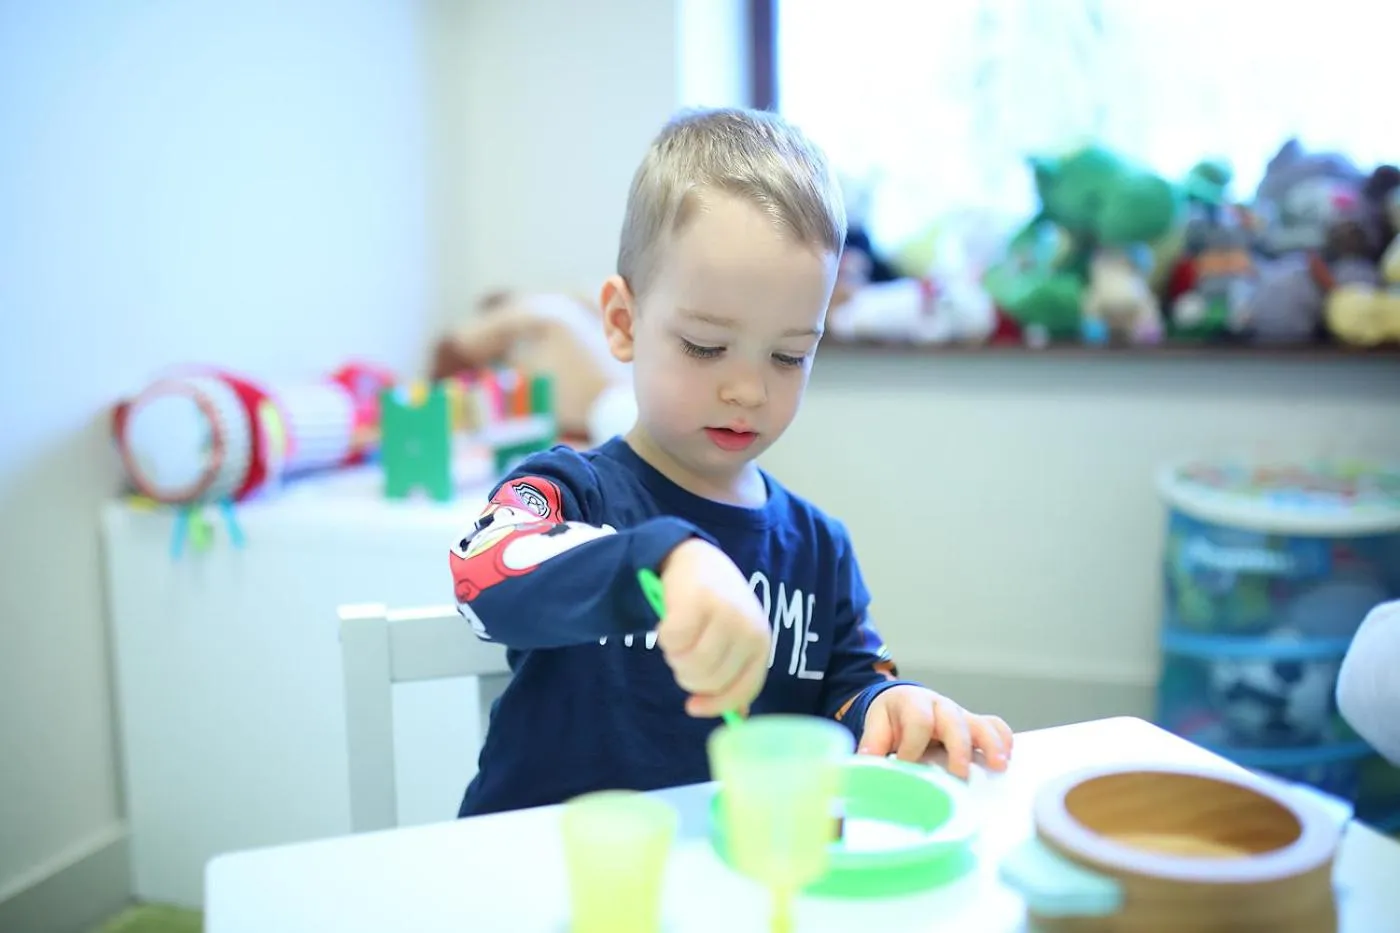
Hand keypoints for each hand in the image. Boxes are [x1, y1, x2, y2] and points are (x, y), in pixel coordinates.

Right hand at [655, 538, 770, 718]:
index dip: (717, 705)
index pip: (743, 688)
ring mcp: (725, 614)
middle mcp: (748, 628)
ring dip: (675, 658)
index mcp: (761, 642)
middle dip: (688, 675)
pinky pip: (672, 642)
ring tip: (677, 639)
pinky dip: (664, 638)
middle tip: (682, 655)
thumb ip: (735, 672)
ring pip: (691, 664)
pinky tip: (668, 623)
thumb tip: (738, 718)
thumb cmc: (716, 604)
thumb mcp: (734, 638)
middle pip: (710, 680)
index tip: (692, 708)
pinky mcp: (697, 601)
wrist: (696, 558)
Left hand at [858, 685, 1012, 778]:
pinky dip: (1003, 741)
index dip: (913, 746)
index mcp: (912, 703)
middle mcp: (940, 706)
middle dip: (958, 747)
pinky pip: (995, 727)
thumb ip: (871, 744)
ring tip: (999, 766)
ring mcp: (960, 715)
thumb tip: (865, 766)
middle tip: (960, 774)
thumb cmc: (891, 717)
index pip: (918, 721)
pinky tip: (1006, 760)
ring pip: (980, 724)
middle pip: (954, 721)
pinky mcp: (974, 726)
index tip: (906, 768)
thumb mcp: (876, 725)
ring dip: (991, 745)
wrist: (903, 702)